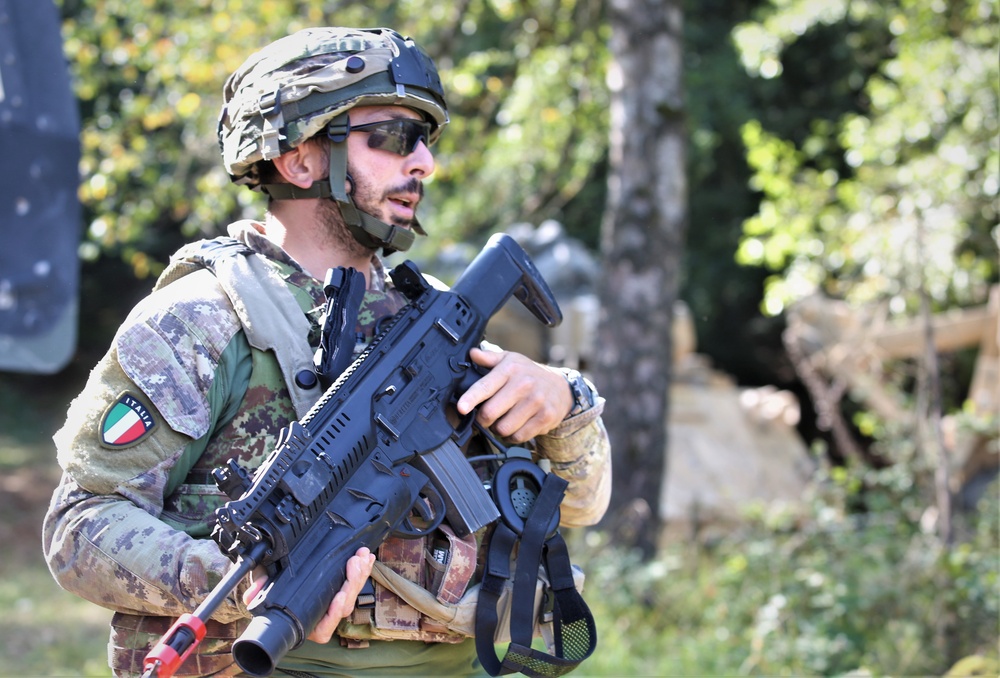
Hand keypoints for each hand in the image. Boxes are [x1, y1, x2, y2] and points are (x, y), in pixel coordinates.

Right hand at [241, 547, 376, 643]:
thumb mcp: (264, 593)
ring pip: (352, 593)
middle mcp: (323, 618)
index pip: (325, 625)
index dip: (334, 612)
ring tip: (361, 556)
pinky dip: (362, 570)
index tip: (337, 597)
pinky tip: (365, 557)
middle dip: (352, 582)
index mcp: (308, 624)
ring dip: (360, 573)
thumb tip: (253, 594)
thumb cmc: (273, 598)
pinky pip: (355, 584)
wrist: (279, 596)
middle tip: (353, 563)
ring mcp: (334, 605)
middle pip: (344, 605)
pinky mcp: (342, 592)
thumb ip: (259, 592)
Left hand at [456, 347, 571, 442]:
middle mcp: (523, 385)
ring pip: (503, 428)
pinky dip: (513, 435)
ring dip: (498, 429)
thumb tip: (472, 353)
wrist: (561, 387)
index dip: (471, 399)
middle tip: (487, 416)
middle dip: (483, 419)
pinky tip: (517, 425)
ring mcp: (536, 402)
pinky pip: (519, 436)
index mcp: (510, 369)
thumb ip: (489, 358)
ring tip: (504, 419)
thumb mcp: (510, 360)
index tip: (461, 408)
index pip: (486, 386)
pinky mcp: (545, 417)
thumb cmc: (529, 374)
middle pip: (490, 413)